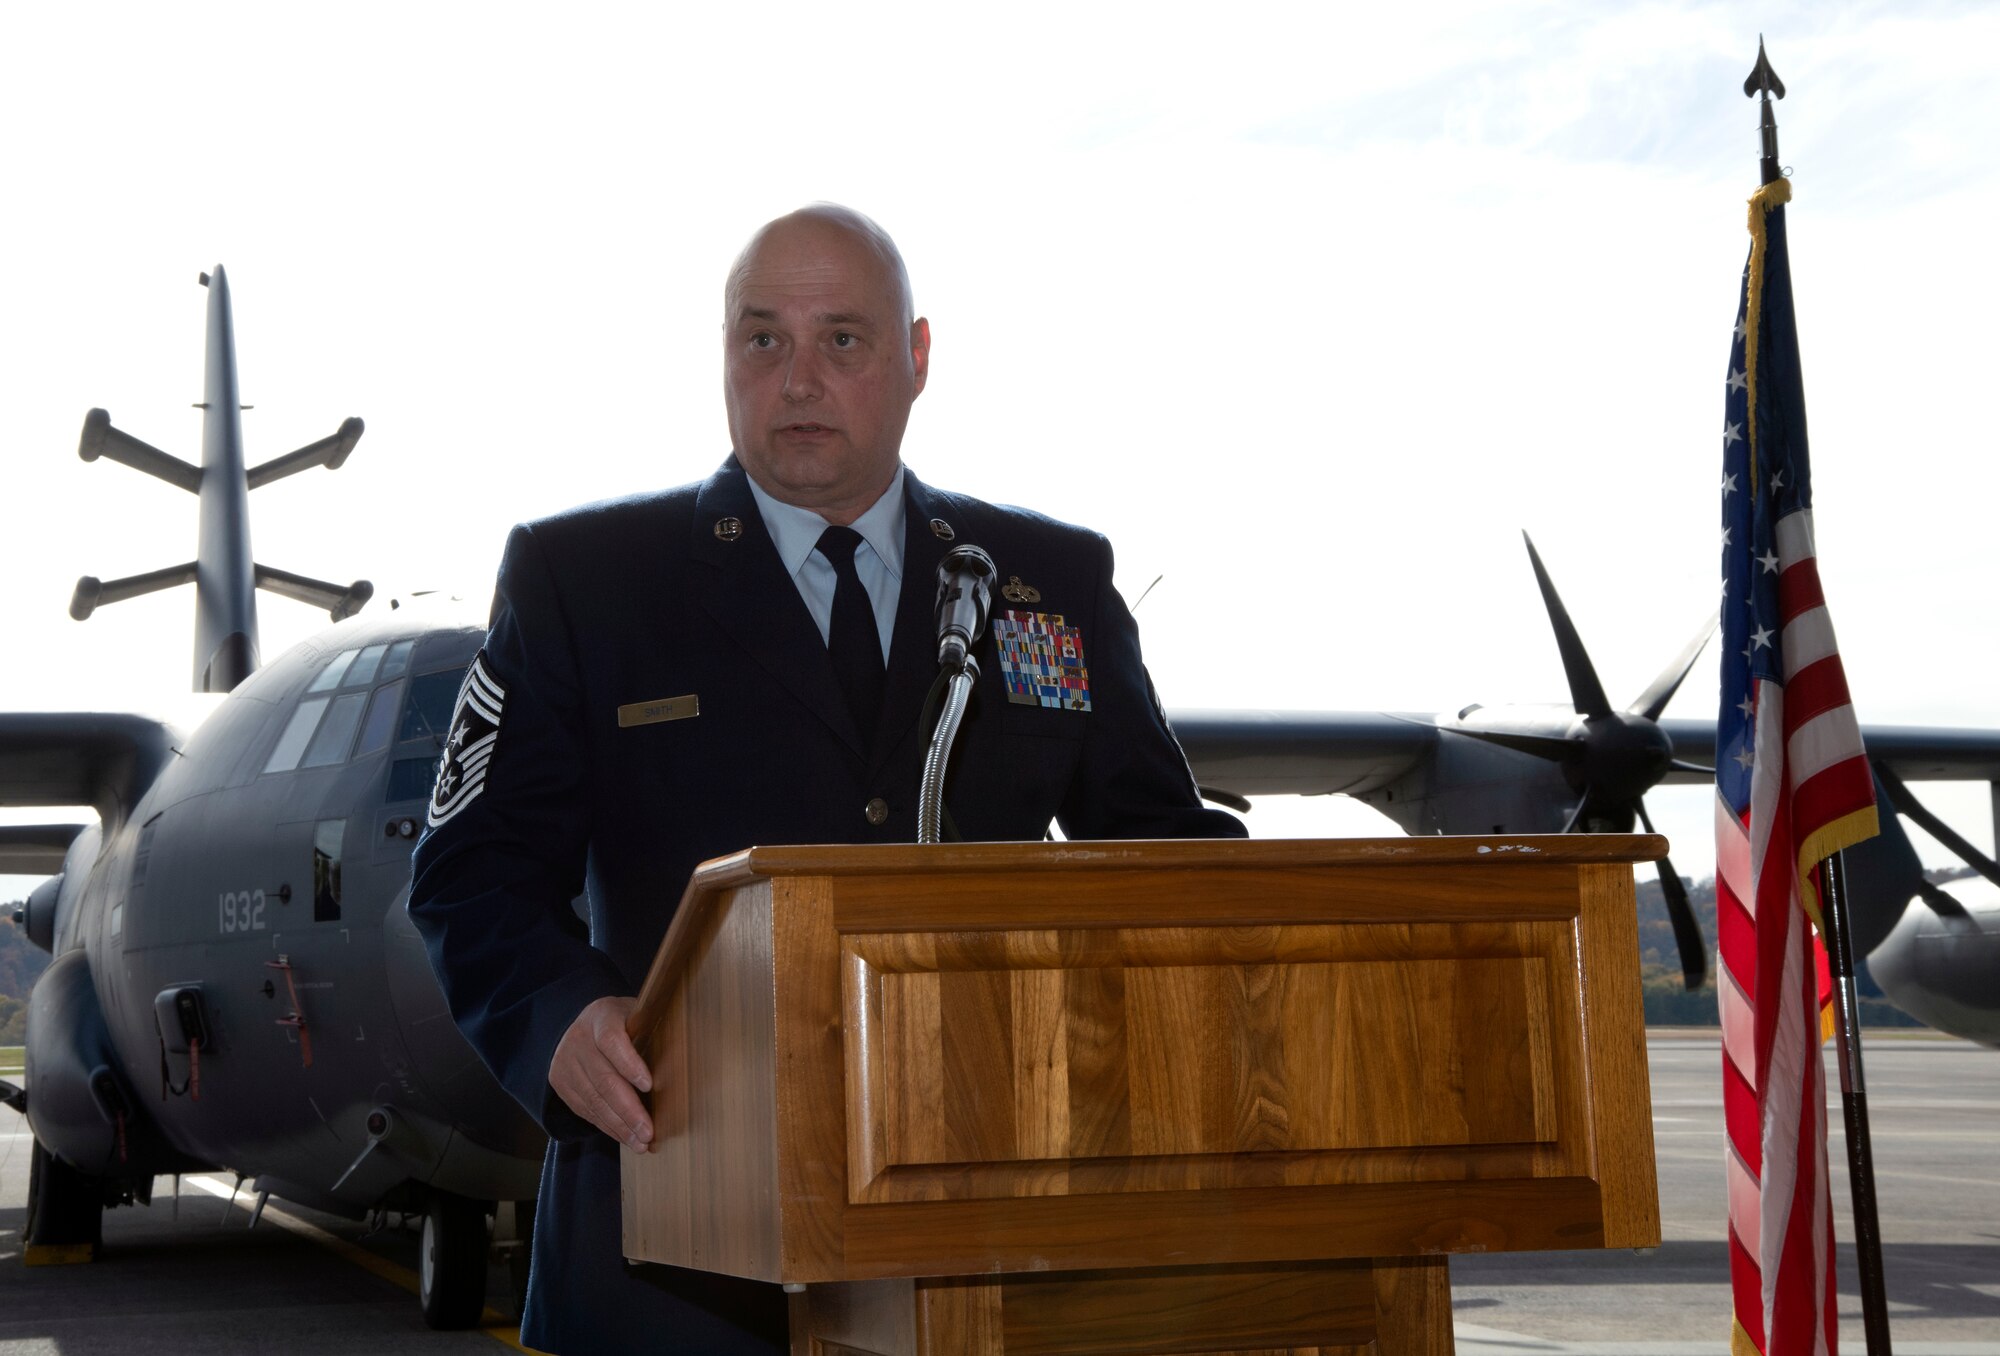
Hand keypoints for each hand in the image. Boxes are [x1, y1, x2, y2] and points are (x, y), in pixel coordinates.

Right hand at [549, 996, 653, 1150]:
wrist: (584, 1027)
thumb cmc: (624, 1023)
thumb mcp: (637, 1015)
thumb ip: (652, 1031)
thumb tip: (681, 1061)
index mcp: (601, 1016)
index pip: (612, 1041)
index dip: (630, 1064)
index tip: (650, 1085)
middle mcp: (578, 1039)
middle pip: (603, 1079)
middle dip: (628, 1110)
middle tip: (648, 1132)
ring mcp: (565, 1062)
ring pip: (594, 1100)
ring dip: (619, 1125)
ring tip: (640, 1142)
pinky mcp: (560, 1083)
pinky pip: (585, 1109)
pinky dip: (607, 1126)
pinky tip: (624, 1136)